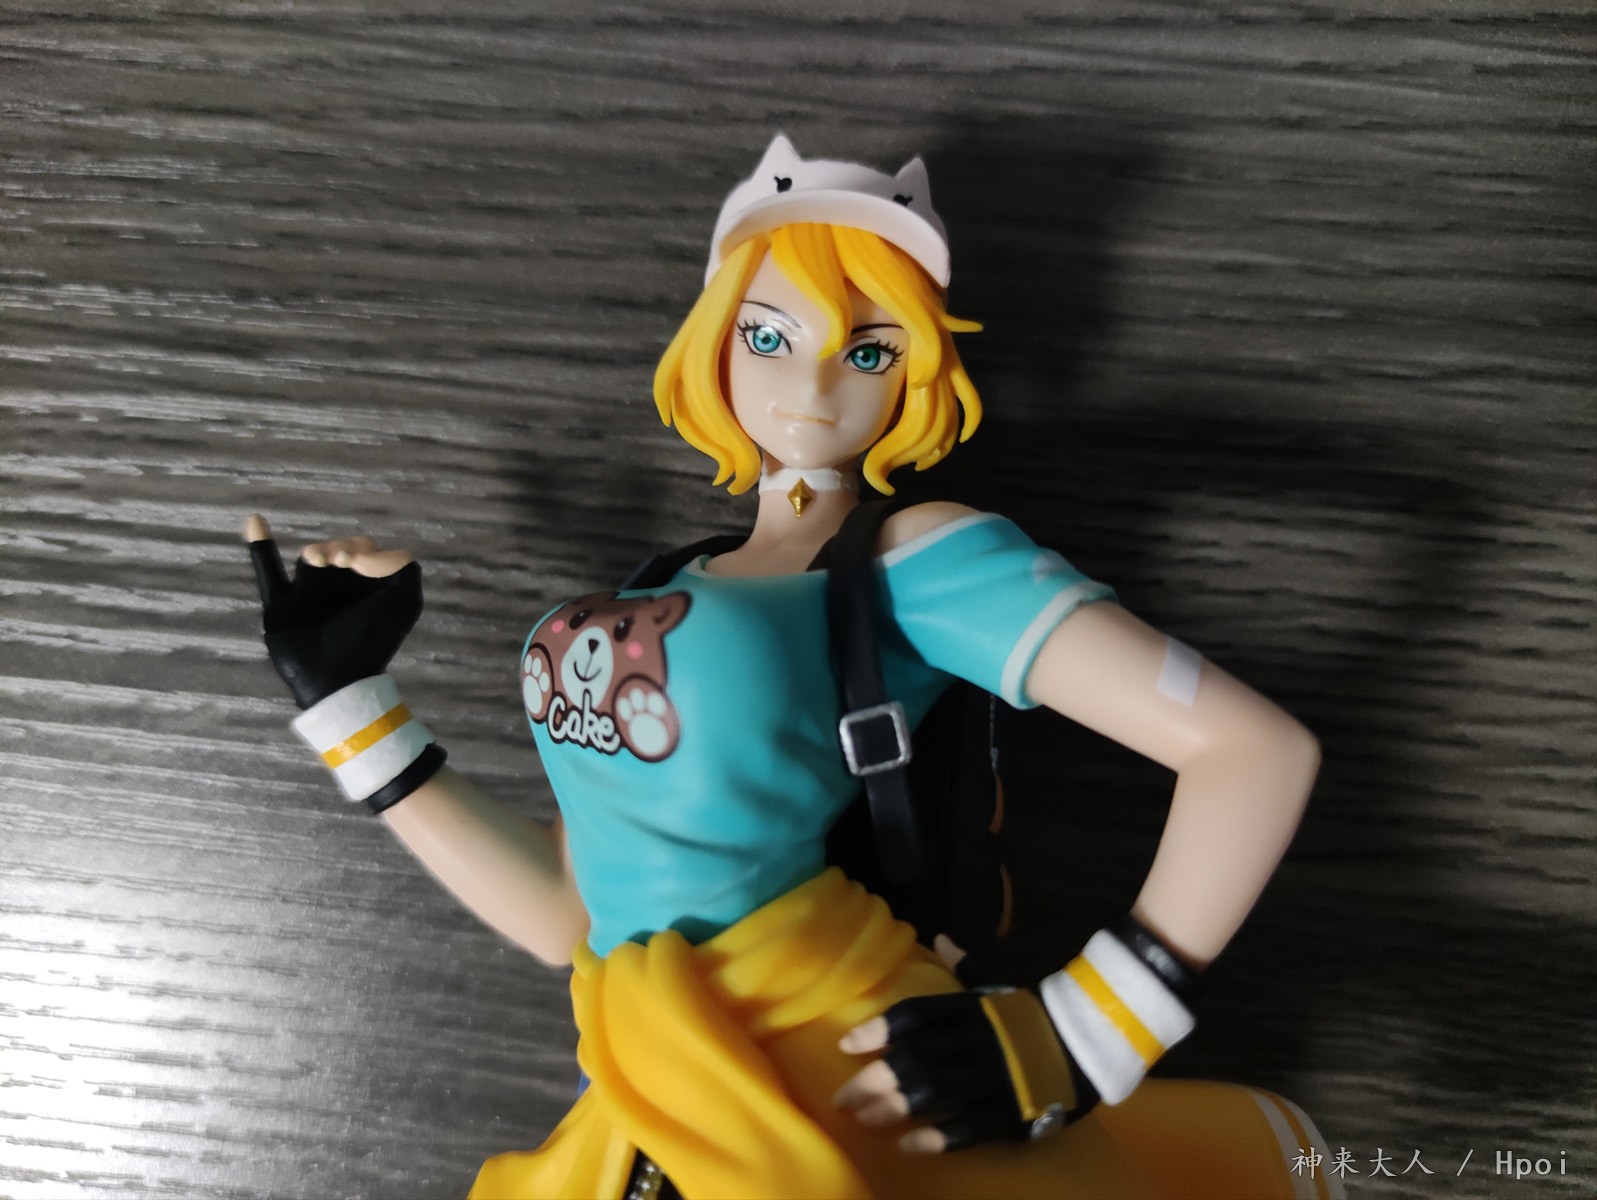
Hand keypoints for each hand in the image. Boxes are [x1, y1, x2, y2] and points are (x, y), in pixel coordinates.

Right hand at [244, 514, 422, 709]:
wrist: (338, 678)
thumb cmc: (374, 640)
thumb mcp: (406, 601)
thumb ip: (401, 565)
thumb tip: (363, 553)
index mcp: (366, 587)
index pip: (364, 549)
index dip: (362, 548)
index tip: (361, 564)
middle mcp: (338, 589)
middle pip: (335, 548)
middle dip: (339, 547)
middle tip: (342, 561)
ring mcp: (308, 596)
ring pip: (308, 559)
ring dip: (316, 552)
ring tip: (321, 561)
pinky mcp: (281, 608)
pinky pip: (267, 573)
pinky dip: (260, 547)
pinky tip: (255, 521)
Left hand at [835, 937, 1097, 1153]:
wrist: (1092, 1041)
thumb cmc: (1034, 1012)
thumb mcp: (1000, 982)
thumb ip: (967, 964)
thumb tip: (940, 937)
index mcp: (972, 1009)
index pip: (917, 1015)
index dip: (880, 1029)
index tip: (847, 1045)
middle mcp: (978, 1042)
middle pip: (916, 1059)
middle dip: (874, 1079)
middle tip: (842, 1098)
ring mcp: (994, 1078)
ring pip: (935, 1094)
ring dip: (894, 1108)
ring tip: (864, 1119)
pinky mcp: (1011, 1112)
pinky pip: (969, 1128)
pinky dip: (938, 1138)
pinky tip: (910, 1145)